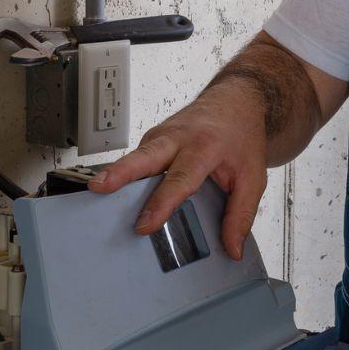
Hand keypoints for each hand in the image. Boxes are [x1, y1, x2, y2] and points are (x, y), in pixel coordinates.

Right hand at [87, 82, 268, 259]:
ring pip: (135, 157)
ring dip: (115, 175)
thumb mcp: (253, 177)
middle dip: (120, 173)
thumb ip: (241, 214)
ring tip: (95, 196)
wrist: (236, 100)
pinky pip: (137, 159)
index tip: (145, 225)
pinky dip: (125, 176)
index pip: (180, 179)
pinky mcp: (152, 139)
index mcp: (205, 146)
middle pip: (144, 157)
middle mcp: (178, 138)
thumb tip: (232, 249)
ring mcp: (161, 135)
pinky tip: (115, 196)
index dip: (161, 203)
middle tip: (98, 188)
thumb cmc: (242, 136)